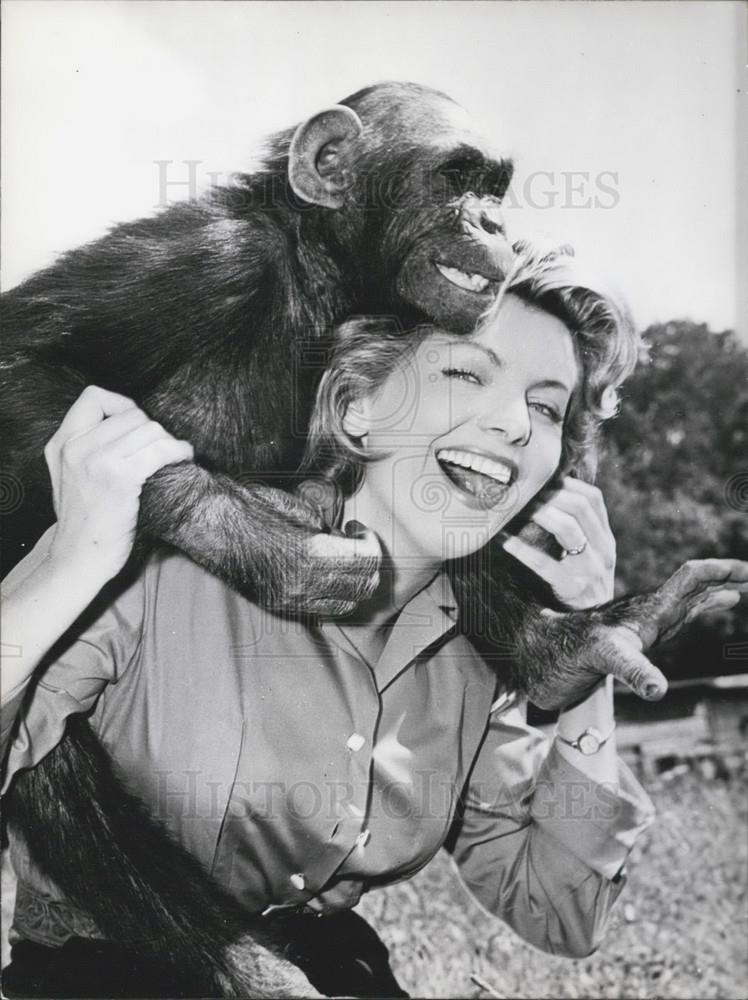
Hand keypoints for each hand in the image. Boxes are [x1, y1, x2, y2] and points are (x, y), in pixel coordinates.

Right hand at [45, 386, 193, 579]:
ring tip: (176, 455)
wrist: (79, 559)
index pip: (93, 397)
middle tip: (163, 449)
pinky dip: (178, 451)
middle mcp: (75, 447)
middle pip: (131, 413)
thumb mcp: (70, 476)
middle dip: (154, 429)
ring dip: (170, 441)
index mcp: (61, 443)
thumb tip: (131, 424)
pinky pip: (159, 449)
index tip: (139, 427)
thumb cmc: (86, 521)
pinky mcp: (119, 479)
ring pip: (149, 428)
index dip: (123, 404)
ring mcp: (96, 461)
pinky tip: (183, 459)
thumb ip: (87, 447)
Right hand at [258, 482, 381, 615]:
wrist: (210, 524)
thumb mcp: (298, 509)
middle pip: (363, 587)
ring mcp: (290, 601)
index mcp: (311, 556)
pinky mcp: (279, 607)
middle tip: (356, 544)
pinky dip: (333, 596)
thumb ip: (326, 530)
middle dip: (368, 564)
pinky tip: (323, 576)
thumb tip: (341, 540)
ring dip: (353, 584)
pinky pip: (322, 611)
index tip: (359, 528)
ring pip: (347, 605)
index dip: (371, 542)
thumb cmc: (250, 506)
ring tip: (341, 562)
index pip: (367, 560)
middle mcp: (303, 585)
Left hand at [501, 477, 614, 607]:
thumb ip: (580, 531)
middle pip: (580, 508)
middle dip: (551, 495)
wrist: (594, 625)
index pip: (594, 499)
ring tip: (518, 508)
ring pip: (568, 529)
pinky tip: (504, 540)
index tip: (544, 477)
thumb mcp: (592, 556)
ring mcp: (589, 570)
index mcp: (606, 539)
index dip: (569, 484)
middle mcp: (602, 551)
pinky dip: (522, 549)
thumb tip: (549, 496)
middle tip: (526, 490)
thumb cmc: (583, 584)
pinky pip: (544, 563)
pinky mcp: (571, 588)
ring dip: (540, 513)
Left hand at [522, 558, 747, 709]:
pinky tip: (723, 602)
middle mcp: (654, 611)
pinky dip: (709, 606)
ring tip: (746, 585)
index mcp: (651, 608)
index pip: (692, 577)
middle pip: (698, 584)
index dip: (720, 570)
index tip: (747, 571)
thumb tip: (657, 689)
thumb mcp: (605, 657)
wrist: (544, 656)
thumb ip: (633, 670)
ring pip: (695, 598)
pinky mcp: (646, 636)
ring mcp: (651, 623)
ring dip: (722, 589)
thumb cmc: (572, 651)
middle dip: (729, 576)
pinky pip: (685, 614)